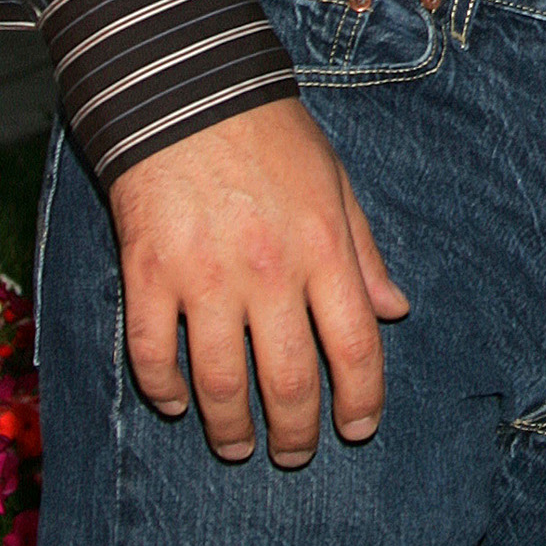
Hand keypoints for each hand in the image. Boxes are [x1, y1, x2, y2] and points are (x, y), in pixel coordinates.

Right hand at [108, 97, 409, 469]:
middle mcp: (270, 271)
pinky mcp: (149, 274)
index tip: (358, 428)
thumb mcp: (336, 183)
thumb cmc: (272, 137)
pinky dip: (165, 391)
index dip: (362, 400)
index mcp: (323, 248)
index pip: (356, 347)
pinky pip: (153, 356)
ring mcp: (205, 276)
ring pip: (221, 385)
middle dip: (296, 434)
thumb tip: (396, 310)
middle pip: (290, 381)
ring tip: (237, 446)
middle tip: (293, 454)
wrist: (188, 91)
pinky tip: (177, 403)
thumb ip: (364, 252)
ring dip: (231, 430)